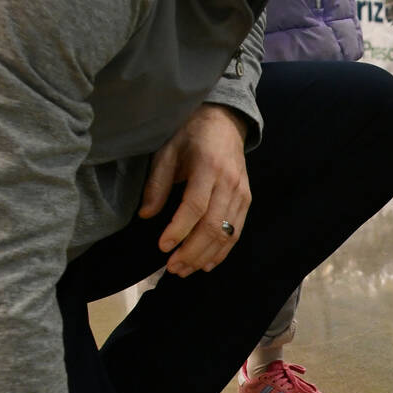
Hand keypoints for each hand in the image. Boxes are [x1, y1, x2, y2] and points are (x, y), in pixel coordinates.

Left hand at [141, 104, 250, 276]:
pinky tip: (207, 264)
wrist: (224, 122)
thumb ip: (157, 184)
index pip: (195, 206)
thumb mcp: (167, 152)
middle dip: (192, 251)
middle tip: (172, 267)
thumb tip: (146, 216)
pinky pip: (237, 231)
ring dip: (205, 256)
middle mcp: (229, 182)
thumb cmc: (190, 136)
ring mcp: (241, 193)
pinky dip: (223, 251)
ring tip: (185, 270)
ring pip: (227, 233)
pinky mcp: (246, 200)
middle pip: (213, 225)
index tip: (162, 246)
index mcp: (208, 166)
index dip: (179, 229)